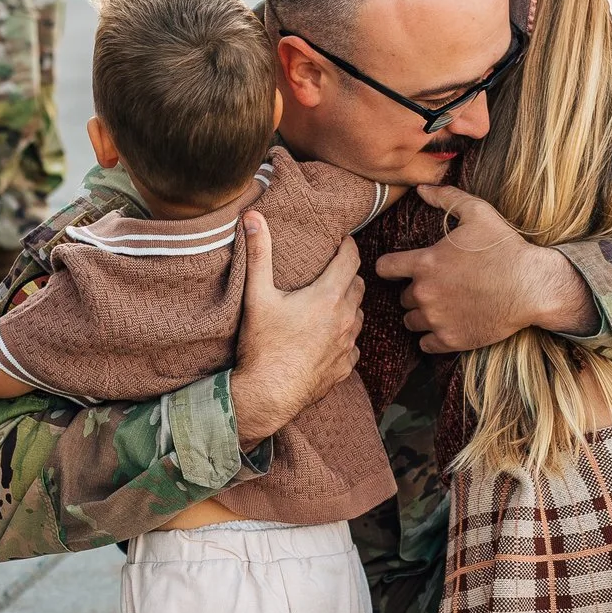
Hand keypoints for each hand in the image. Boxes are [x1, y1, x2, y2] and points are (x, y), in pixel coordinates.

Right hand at [232, 216, 361, 443]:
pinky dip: (345, 337)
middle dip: (349, 275)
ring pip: (359, 315)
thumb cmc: (263, 345)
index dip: (349, 246)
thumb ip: (258, 254)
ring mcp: (348, 346)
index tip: (343, 240)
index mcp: (329, 297)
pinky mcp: (345, 368)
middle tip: (334, 270)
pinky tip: (330, 337)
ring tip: (332, 303)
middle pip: (358, 286)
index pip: (351, 260)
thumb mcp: (257, 296)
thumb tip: (252, 217)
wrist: (268, 395)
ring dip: (349, 306)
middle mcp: (346, 319)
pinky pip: (353, 346)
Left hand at [373, 186, 594, 353]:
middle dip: (416, 291)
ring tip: (441, 307)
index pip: (384, 268)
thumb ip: (446, 198)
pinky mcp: (450, 340)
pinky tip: (447, 325)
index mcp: (425, 263)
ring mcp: (436, 319)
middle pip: (402, 297)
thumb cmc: (504, 248)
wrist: (531, 287)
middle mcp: (425, 293)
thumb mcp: (478, 213)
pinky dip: (432, 337)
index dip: (389, 266)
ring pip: (411, 321)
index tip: (400, 268)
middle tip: (438, 286)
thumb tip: (421, 188)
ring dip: (421, 314)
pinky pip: (425, 344)